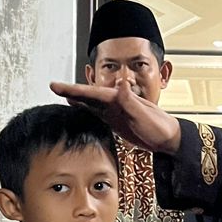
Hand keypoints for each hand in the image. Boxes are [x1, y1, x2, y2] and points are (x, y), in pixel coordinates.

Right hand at [51, 79, 181, 154]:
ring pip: (91, 102)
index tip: (57, 86)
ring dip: (77, 98)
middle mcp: (115, 101)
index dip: (73, 89)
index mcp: (119, 98)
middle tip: (53, 86)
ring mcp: (115, 110)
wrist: (168, 139)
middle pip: (88, 94)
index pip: (91, 92)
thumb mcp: (144, 114)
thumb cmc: (159, 126)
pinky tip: (79, 107)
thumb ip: (130, 99)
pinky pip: (97, 112)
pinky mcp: (116, 120)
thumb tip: (120, 82)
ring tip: (61, 93)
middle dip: (70, 90)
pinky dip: (86, 108)